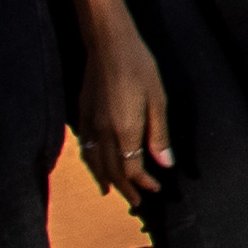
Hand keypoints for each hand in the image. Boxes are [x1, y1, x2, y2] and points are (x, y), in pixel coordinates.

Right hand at [72, 21, 173, 199]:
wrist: (108, 44)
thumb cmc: (139, 67)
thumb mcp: (157, 100)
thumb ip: (158, 134)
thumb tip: (166, 164)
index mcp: (124, 130)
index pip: (132, 168)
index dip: (144, 182)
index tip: (156, 188)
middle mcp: (103, 133)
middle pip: (112, 171)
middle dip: (125, 189)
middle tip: (136, 202)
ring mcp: (89, 125)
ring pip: (94, 163)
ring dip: (106, 180)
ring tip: (113, 193)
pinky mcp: (82, 115)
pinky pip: (84, 149)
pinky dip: (91, 164)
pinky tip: (96, 168)